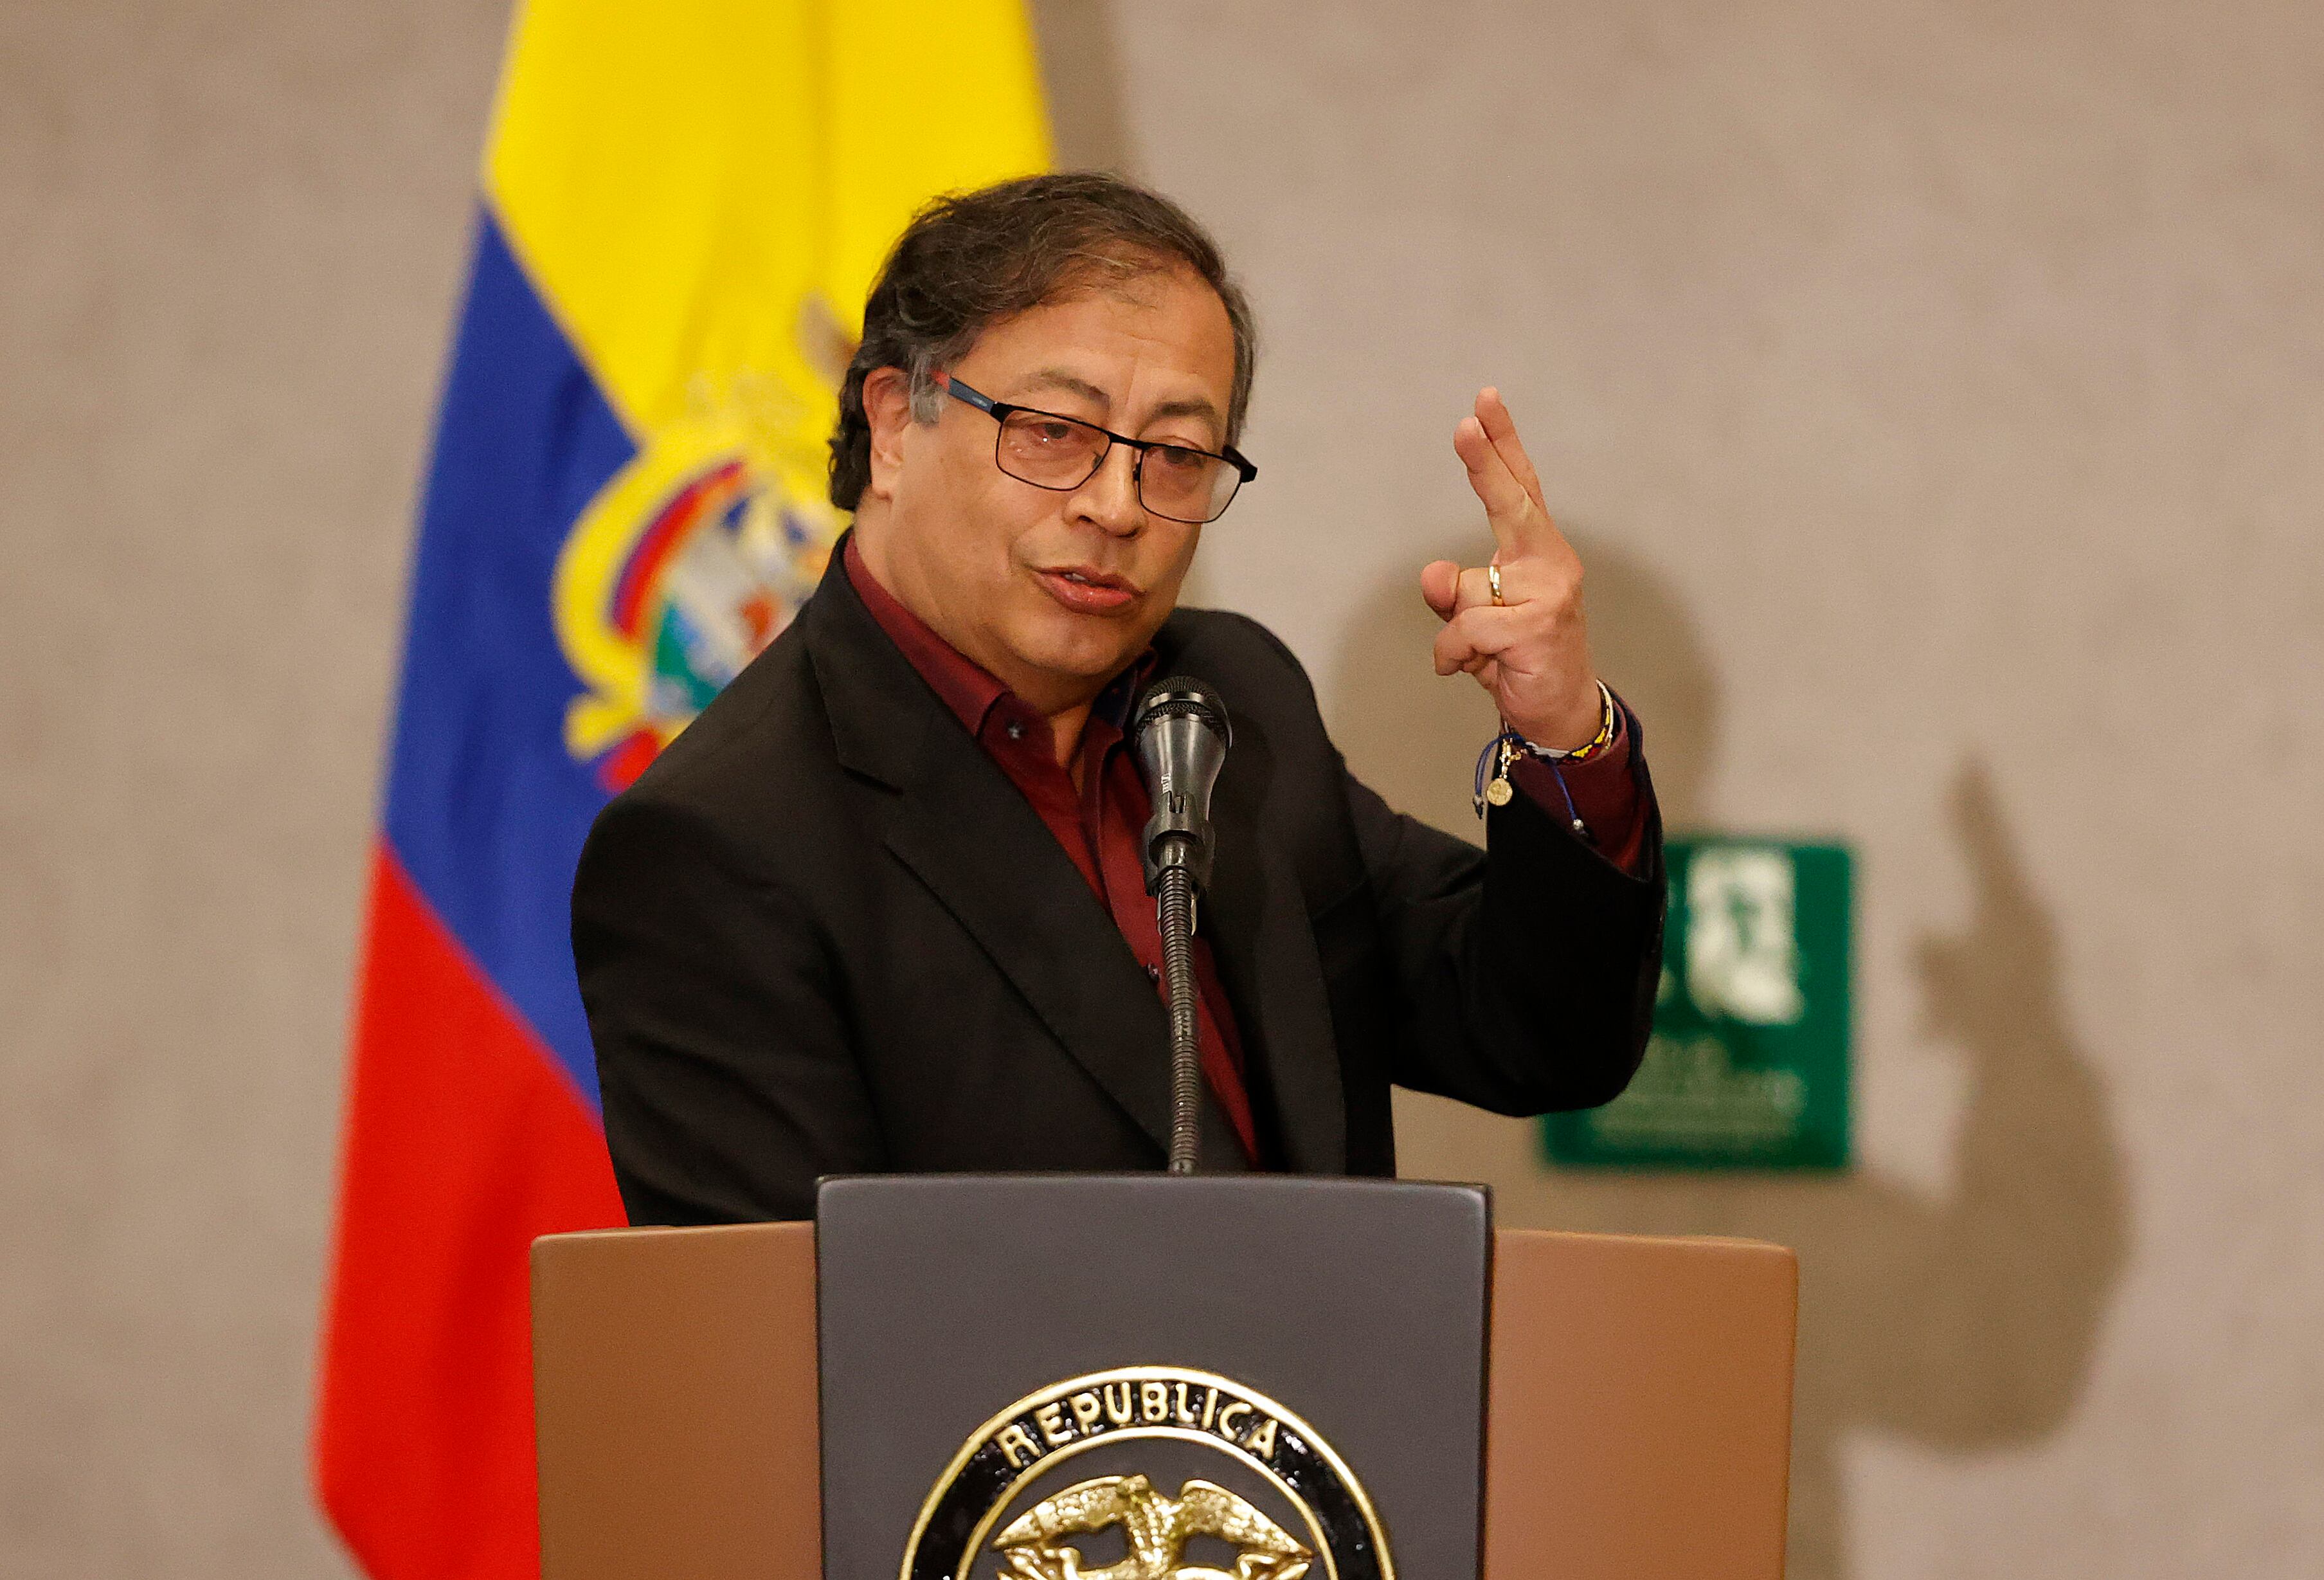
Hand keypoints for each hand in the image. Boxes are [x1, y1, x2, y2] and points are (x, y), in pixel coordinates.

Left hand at [1420, 388, 1601, 749]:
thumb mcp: (1474, 619)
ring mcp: (1549, 593)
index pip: (1520, 487)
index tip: (1484, 401)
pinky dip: (1456, 653)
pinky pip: (1465, 628)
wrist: (1560, 711)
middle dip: (1485, 463)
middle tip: (1465, 424)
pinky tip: (1476, 666)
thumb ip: (1452, 592)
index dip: (1501, 444)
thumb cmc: (1517, 656)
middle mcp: (1550, 562)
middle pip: (1512, 503)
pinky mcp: (1537, 627)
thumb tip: (1434, 572)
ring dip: (1458, 629)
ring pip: (1467, 591)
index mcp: (1536, 550)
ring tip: (1480, 652)